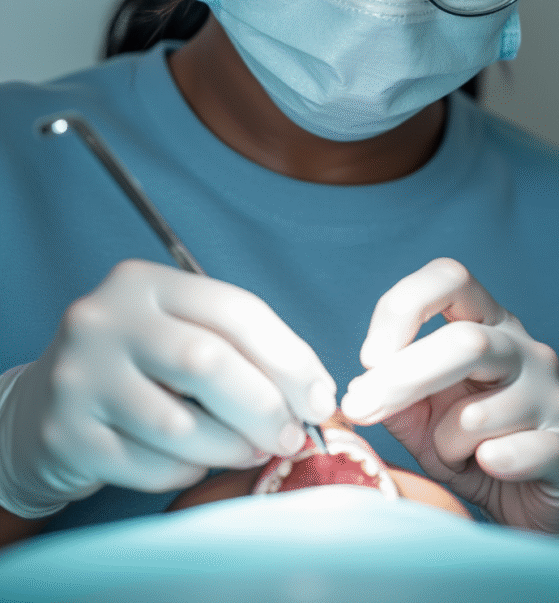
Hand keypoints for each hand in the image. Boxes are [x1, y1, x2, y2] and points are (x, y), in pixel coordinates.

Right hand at [0, 259, 335, 517]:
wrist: (45, 405)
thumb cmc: (136, 365)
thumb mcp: (177, 330)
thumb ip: (239, 347)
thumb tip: (314, 393)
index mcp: (144, 282)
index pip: (235, 310)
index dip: (290, 357)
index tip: (320, 397)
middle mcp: (105, 319)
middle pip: (208, 363)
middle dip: (266, 406)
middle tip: (294, 435)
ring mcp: (80, 377)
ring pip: (180, 425)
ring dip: (232, 446)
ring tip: (252, 449)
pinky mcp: (69, 435)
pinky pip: (150, 466)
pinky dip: (188, 469)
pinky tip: (195, 459)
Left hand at [341, 258, 558, 554]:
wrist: (538, 506)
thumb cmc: (470, 449)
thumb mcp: (421, 418)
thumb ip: (392, 396)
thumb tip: (357, 390)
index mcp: (488, 324)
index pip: (450, 277)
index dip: (403, 307)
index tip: (367, 358)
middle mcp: (524, 349)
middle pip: (466, 341)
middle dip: (402, 377)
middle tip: (359, 408)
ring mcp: (553, 396)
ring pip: (480, 412)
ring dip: (447, 442)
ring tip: (454, 455)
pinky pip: (522, 451)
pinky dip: (493, 463)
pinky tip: (490, 466)